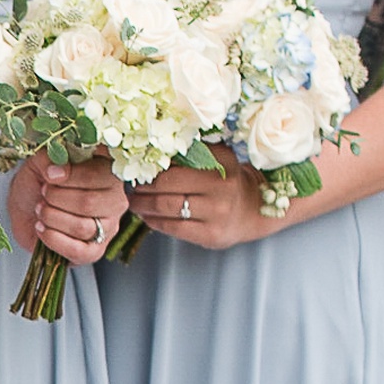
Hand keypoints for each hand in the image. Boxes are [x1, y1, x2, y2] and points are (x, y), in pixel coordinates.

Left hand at [8, 159, 126, 265]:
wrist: (24, 208)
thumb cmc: (39, 182)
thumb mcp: (40, 162)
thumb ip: (49, 158)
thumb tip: (56, 170)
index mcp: (109, 173)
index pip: (99, 175)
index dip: (69, 176)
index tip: (49, 175)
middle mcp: (115, 201)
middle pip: (89, 203)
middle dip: (56, 198)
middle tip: (43, 194)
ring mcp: (108, 228)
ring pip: (81, 227)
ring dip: (51, 217)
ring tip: (40, 210)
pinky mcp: (94, 251)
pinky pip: (79, 252)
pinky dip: (54, 240)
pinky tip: (41, 229)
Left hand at [128, 157, 278, 250]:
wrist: (253, 209)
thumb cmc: (223, 181)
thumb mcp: (216, 160)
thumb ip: (190, 153)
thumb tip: (148, 149)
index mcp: (223, 160)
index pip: (177, 159)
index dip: (152, 163)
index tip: (137, 164)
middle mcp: (222, 185)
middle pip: (167, 183)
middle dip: (143, 185)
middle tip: (130, 184)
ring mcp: (218, 212)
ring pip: (166, 207)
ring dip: (142, 204)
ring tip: (133, 201)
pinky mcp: (211, 234)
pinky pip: (172, 227)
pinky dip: (153, 221)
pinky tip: (146, 216)